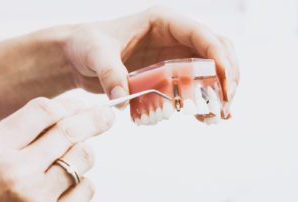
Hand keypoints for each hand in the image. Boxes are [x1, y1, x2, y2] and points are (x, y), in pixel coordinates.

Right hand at [0, 97, 114, 201]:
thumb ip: (25, 132)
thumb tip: (72, 113)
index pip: (44, 111)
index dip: (68, 105)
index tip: (80, 106)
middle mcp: (17, 172)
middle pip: (70, 131)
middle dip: (94, 118)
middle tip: (106, 116)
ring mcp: (37, 197)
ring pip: (84, 157)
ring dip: (83, 154)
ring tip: (70, 160)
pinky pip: (87, 187)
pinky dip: (82, 182)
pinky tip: (66, 186)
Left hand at [63, 6, 238, 105]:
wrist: (78, 56)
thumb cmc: (87, 45)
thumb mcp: (96, 54)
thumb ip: (110, 74)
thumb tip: (122, 99)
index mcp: (164, 23)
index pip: (202, 36)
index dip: (219, 58)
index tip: (225, 85)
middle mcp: (174, 38)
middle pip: (216, 51)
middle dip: (226, 76)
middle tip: (225, 104)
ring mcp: (172, 56)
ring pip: (209, 70)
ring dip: (218, 92)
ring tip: (219, 115)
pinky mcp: (167, 75)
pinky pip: (193, 85)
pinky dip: (202, 100)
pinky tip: (204, 117)